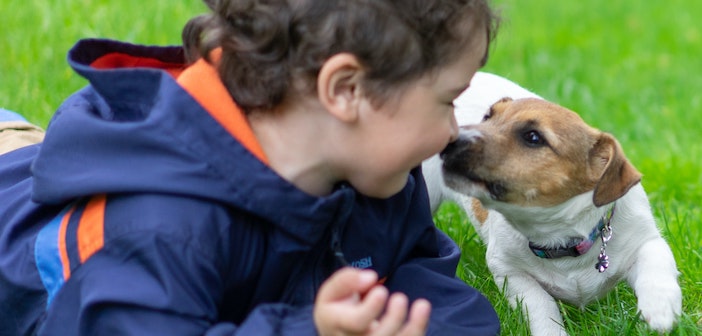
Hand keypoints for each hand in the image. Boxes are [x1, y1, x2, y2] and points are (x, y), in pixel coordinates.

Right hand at [314, 267, 430, 335]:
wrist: (337, 330)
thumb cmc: (336, 307)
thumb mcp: (332, 291)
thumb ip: (346, 280)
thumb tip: (371, 277)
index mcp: (338, 325)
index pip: (357, 323)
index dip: (372, 308)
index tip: (382, 290)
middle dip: (394, 319)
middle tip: (400, 297)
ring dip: (413, 328)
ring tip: (422, 304)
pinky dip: (418, 329)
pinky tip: (422, 311)